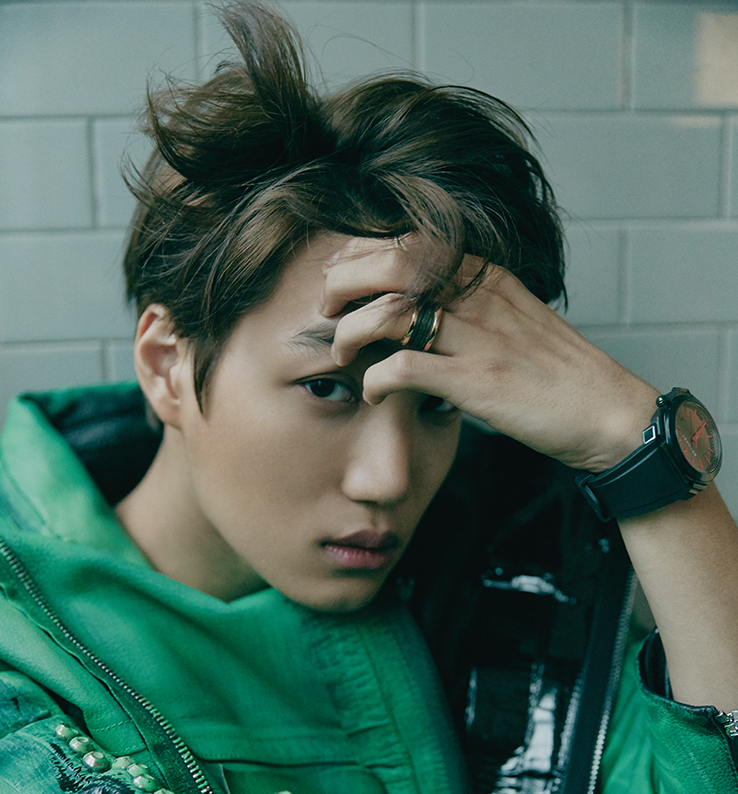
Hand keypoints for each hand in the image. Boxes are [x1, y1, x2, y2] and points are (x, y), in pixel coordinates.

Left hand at [321, 237, 656, 472]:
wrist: (608, 412)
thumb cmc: (557, 372)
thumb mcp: (516, 319)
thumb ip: (471, 305)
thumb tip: (419, 306)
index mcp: (487, 277)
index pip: (409, 241)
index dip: (360, 255)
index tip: (337, 279)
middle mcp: (479, 296)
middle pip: (390, 264)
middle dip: (341, 283)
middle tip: (324, 311)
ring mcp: (478, 336)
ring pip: (388, 312)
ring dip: (349, 332)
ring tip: (340, 354)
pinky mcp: (476, 380)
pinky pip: (402, 369)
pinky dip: (374, 380)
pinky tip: (371, 394)